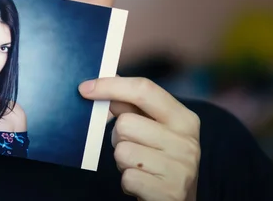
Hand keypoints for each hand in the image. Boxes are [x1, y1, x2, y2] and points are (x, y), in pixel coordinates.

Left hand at [79, 77, 199, 200]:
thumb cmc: (159, 160)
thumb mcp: (153, 129)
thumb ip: (131, 105)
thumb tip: (103, 82)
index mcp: (184, 119)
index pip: (144, 89)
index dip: (111, 85)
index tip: (84, 88)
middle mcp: (187, 142)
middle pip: (125, 123)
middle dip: (118, 137)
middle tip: (132, 147)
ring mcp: (181, 169)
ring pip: (122, 151)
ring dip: (122, 161)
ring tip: (138, 166)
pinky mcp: (169, 192)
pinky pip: (127, 177)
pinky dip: (128, 182)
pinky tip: (142, 183)